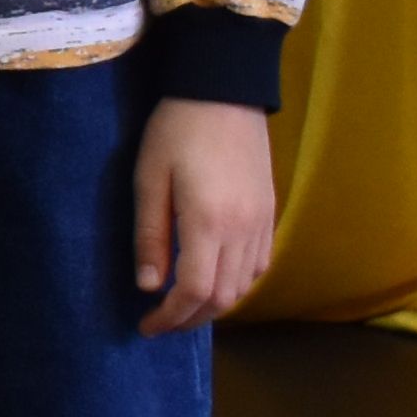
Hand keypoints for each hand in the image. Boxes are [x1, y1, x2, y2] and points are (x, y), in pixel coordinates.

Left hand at [129, 97, 276, 333]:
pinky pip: (259, 265)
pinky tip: (213, 279)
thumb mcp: (149, 178)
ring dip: (214, 305)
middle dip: (190, 319)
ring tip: (183, 305)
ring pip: (244, 286)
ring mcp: (261, 222)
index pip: (194, 291)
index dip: (170, 317)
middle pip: (222, 298)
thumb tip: (149, 286)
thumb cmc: (177, 129)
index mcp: (208, 221)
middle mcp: (242, 229)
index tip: (146, 326)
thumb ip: (150, 235)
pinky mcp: (270, 213)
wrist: (224, 90)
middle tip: (161, 322)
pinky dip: (237, 284)